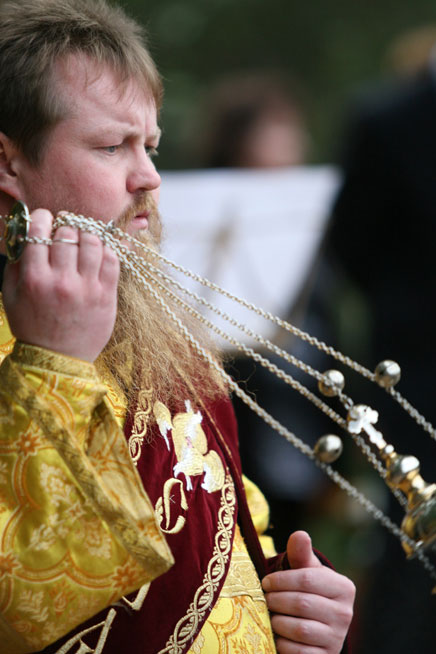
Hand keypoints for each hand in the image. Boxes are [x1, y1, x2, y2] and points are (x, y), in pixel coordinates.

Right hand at [2, 208, 119, 361]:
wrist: (58, 360)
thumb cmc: (32, 327)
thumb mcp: (11, 296)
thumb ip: (15, 262)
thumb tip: (23, 231)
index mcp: (35, 279)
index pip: (39, 231)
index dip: (42, 218)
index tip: (44, 219)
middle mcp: (62, 281)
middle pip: (68, 233)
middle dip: (65, 228)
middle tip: (64, 234)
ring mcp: (87, 288)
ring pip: (93, 242)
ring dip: (87, 235)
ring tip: (82, 241)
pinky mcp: (107, 295)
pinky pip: (112, 259)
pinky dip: (106, 250)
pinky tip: (98, 254)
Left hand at [262, 531, 354, 653]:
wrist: (318, 625)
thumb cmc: (308, 590)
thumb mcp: (306, 571)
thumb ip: (301, 553)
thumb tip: (300, 534)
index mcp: (344, 587)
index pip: (307, 579)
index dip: (281, 580)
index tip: (265, 582)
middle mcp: (345, 614)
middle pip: (302, 604)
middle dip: (276, 600)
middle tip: (264, 598)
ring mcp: (337, 638)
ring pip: (300, 629)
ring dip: (277, 621)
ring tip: (269, 614)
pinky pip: (299, 651)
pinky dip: (283, 643)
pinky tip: (276, 634)